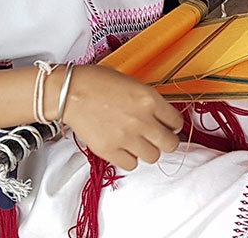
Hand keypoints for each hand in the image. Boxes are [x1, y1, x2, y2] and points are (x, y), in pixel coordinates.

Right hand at [60, 64, 182, 170]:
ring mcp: (126, 137)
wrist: (70, 92)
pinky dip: (130, 159)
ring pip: (153, 157)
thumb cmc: (98, 83)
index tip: (168, 126)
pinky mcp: (109, 150)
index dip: (173, 125)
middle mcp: (142, 120)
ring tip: (138, 142)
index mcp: (149, 99)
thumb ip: (150, 102)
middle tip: (158, 138)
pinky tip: (124, 148)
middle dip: (166, 141)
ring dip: (148, 150)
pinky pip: (132, 165)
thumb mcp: (133, 84)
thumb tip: (162, 118)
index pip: (177, 122)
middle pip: (170, 144)